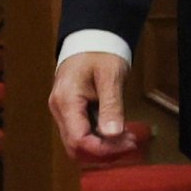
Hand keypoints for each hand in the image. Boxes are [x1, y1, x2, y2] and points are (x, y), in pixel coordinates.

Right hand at [50, 48, 146, 165]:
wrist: (90, 38)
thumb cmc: (100, 52)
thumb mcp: (110, 76)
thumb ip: (111, 106)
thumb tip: (113, 134)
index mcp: (66, 101)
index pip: (79, 140)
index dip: (103, 149)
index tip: (127, 144)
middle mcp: (60, 110)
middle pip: (76, 148)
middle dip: (104, 152)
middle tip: (131, 143)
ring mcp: (63, 112)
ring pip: (79, 145)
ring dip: (103, 148)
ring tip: (128, 139)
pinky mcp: (70, 113)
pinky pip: (82, 135)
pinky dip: (100, 140)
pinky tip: (118, 134)